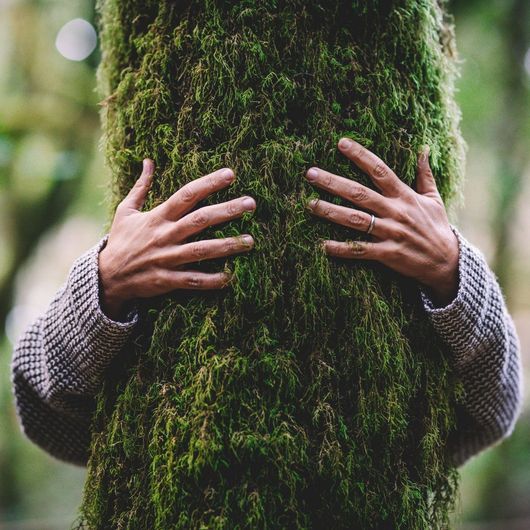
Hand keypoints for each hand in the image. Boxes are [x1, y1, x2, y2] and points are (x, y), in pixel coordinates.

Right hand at [98, 160, 255, 319]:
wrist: (107, 276)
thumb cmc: (121, 241)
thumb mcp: (126, 211)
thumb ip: (141, 186)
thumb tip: (148, 161)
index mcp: (158, 217)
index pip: (186, 195)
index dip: (208, 183)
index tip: (230, 174)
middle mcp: (165, 236)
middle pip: (200, 220)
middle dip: (227, 210)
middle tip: (251, 203)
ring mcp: (167, 258)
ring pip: (202, 250)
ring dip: (227, 245)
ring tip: (250, 240)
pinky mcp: (167, 280)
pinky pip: (193, 280)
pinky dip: (211, 280)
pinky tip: (231, 277)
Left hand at [304, 138, 458, 305]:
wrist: (447, 262)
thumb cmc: (436, 227)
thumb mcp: (433, 198)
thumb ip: (424, 174)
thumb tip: (423, 149)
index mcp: (405, 196)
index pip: (380, 170)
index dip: (360, 156)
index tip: (341, 143)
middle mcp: (396, 212)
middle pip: (360, 194)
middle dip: (334, 183)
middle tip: (311, 174)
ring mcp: (391, 233)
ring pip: (356, 220)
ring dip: (332, 212)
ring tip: (310, 204)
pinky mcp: (388, 254)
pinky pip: (361, 250)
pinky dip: (342, 248)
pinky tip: (323, 245)